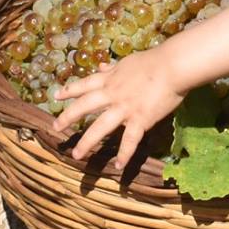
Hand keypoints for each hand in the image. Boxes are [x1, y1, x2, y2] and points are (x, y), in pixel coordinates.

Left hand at [49, 48, 187, 172]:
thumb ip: (113, 67)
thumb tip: (101, 66)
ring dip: (87, 142)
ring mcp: (124, 108)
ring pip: (100, 127)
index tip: (56, 96)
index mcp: (110, 79)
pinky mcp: (140, 119)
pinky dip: (124, 154)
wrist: (173, 66)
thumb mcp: (128, 62)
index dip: (70, 90)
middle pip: (85, 106)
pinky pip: (130, 140)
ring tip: (76, 155)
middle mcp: (112, 94)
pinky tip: (118, 167)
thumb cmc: (154, 61)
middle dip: (68, 117)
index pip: (85, 84)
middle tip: (55, 127)